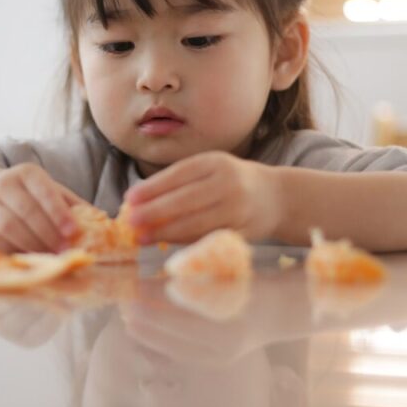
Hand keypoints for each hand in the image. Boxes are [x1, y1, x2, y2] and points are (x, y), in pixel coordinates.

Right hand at [0, 163, 83, 252]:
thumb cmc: (33, 195)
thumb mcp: (52, 191)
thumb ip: (73, 205)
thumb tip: (103, 222)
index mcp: (27, 174)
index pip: (43, 191)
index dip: (58, 212)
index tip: (73, 231)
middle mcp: (4, 185)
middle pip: (25, 211)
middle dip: (47, 233)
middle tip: (65, 250)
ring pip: (8, 227)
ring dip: (32, 244)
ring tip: (51, 256)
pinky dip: (17, 251)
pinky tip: (33, 258)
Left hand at [123, 151, 279, 243]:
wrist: (276, 198)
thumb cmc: (231, 182)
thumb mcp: (210, 169)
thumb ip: (179, 181)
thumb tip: (138, 199)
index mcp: (216, 163)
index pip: (179, 174)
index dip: (153, 188)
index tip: (130, 198)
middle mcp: (229, 183)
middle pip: (186, 200)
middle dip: (154, 212)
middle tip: (130, 222)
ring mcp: (237, 208)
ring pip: (195, 223)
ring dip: (165, 232)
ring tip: (142, 238)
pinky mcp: (242, 231)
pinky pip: (207, 237)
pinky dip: (184, 242)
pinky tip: (166, 243)